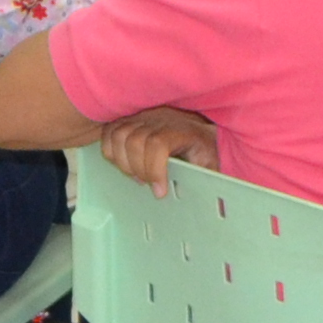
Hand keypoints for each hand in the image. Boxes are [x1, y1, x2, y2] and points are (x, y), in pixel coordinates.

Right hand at [99, 107, 220, 190]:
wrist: (196, 127)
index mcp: (180, 130)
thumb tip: (212, 205)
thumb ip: (206, 179)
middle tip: (148, 184)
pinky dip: (111, 152)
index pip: (158, 143)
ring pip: (119, 136)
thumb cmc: (200, 148)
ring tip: (138, 175)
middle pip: (135, 141)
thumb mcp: (208, 163)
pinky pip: (109, 133)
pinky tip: (125, 163)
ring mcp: (140, 117)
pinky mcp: (127, 119)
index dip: (154, 170)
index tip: (160, 192)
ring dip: (124, 162)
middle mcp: (157, 119)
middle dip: (138, 170)